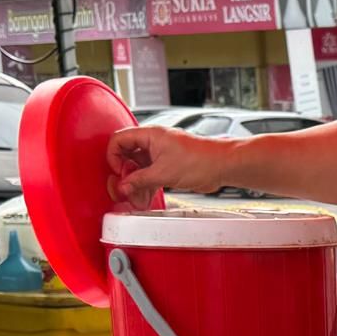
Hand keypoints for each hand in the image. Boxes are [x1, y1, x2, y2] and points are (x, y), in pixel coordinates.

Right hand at [107, 126, 231, 207]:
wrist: (223, 165)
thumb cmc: (201, 160)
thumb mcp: (164, 173)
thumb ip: (140, 180)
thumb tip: (124, 186)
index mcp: (150, 135)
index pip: (119, 140)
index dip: (113, 157)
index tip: (118, 173)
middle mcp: (153, 142)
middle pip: (127, 156)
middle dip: (126, 176)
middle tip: (126, 190)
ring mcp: (161, 154)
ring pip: (139, 169)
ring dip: (137, 185)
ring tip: (137, 200)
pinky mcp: (169, 166)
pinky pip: (151, 175)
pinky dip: (147, 186)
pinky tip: (146, 199)